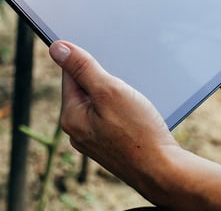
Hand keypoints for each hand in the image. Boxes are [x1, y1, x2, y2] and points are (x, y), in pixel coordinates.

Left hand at [50, 41, 178, 190]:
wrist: (164, 171)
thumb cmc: (139, 133)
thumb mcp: (110, 90)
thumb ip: (82, 67)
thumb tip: (56, 48)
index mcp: (70, 117)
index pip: (70, 74)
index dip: (87, 61)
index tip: (104, 57)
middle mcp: (76, 131)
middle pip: (84, 89)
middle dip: (104, 81)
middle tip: (124, 86)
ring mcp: (92, 141)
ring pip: (99, 104)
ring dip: (115, 96)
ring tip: (133, 103)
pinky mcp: (108, 146)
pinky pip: (109, 118)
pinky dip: (121, 112)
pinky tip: (136, 115)